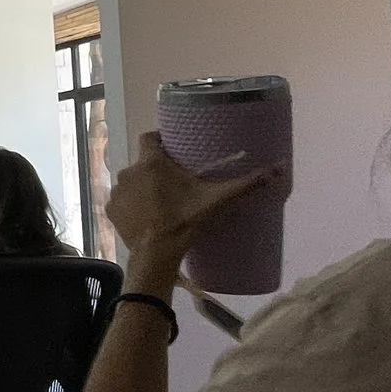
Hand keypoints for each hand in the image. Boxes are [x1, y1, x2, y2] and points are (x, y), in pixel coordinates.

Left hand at [106, 132, 287, 277]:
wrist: (157, 254)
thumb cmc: (186, 221)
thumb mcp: (218, 200)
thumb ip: (247, 183)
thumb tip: (280, 167)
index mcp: (151, 162)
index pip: (150, 137)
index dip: (160, 140)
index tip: (173, 148)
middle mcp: (128, 172)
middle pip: (142, 162)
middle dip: (156, 169)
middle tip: (175, 181)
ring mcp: (116, 192)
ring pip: (131, 182)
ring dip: (142, 187)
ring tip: (161, 200)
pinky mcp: (110, 210)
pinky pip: (121, 200)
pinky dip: (131, 204)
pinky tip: (145, 213)